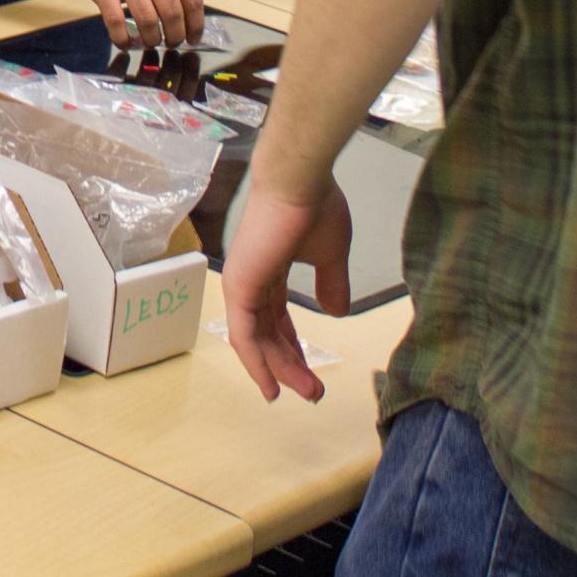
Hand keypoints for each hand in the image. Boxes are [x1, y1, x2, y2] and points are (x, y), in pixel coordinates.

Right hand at [62, 0, 204, 49]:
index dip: (196, 24)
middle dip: (176, 36)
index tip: (194, 37)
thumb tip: (183, 4)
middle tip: (173, 43)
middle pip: (172, 13)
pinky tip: (125, 43)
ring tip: (151, 42)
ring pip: (148, 20)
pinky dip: (123, 38)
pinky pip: (116, 21)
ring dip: (152, 39)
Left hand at [221, 178, 353, 402]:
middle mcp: (252, 279)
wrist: (300, 183)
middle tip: (313, 391)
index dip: (294, 346)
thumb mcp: (331, 254)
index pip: (277, 318)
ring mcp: (242, 284)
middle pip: (268, 334)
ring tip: (306, 392)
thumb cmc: (315, 208)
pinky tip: (272, 385)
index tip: (312, 372)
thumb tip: (337, 313)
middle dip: (290, 364)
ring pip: (257, 341)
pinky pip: (245, 336)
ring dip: (280, 370)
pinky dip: (257, 363)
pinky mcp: (239, 288)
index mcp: (270, 269)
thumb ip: (331, 284)